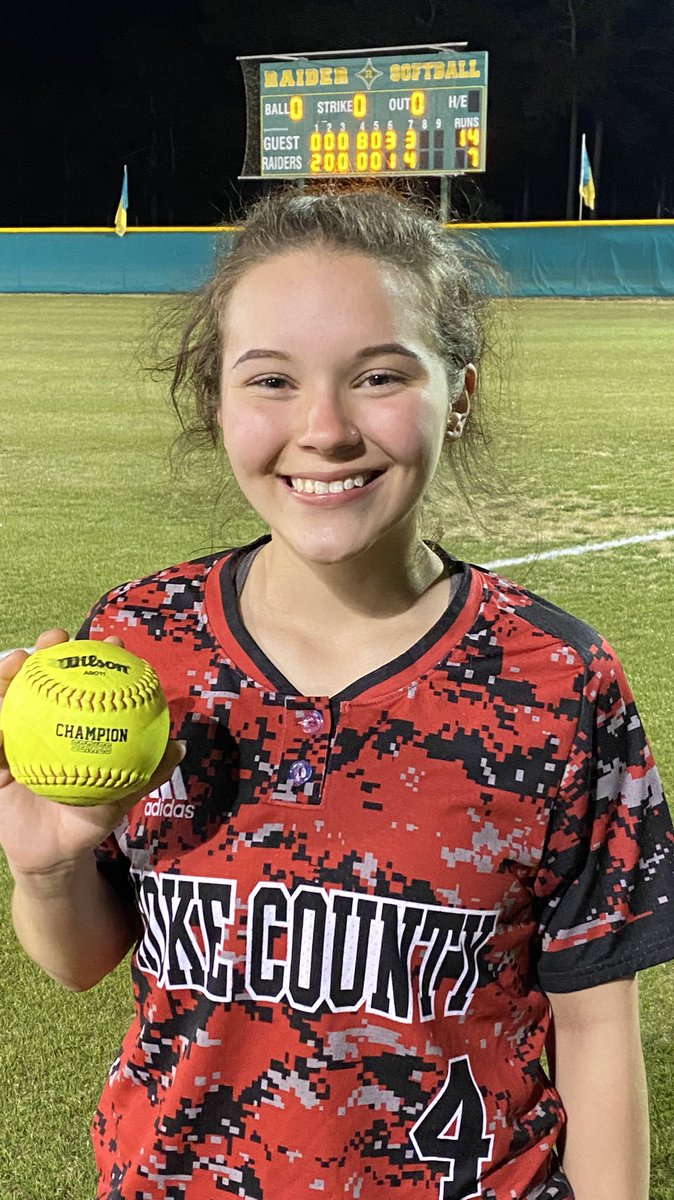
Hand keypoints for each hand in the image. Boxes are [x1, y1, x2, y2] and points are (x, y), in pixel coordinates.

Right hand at [0, 628, 184, 880]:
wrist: (51, 855)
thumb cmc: (87, 821)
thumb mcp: (118, 798)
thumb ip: (146, 774)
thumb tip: (179, 747)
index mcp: (75, 726)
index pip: (87, 683)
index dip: (99, 658)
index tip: (113, 642)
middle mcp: (43, 724)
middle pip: (43, 678)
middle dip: (47, 650)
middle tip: (55, 639)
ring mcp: (13, 738)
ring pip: (7, 697)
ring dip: (7, 674)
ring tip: (16, 662)